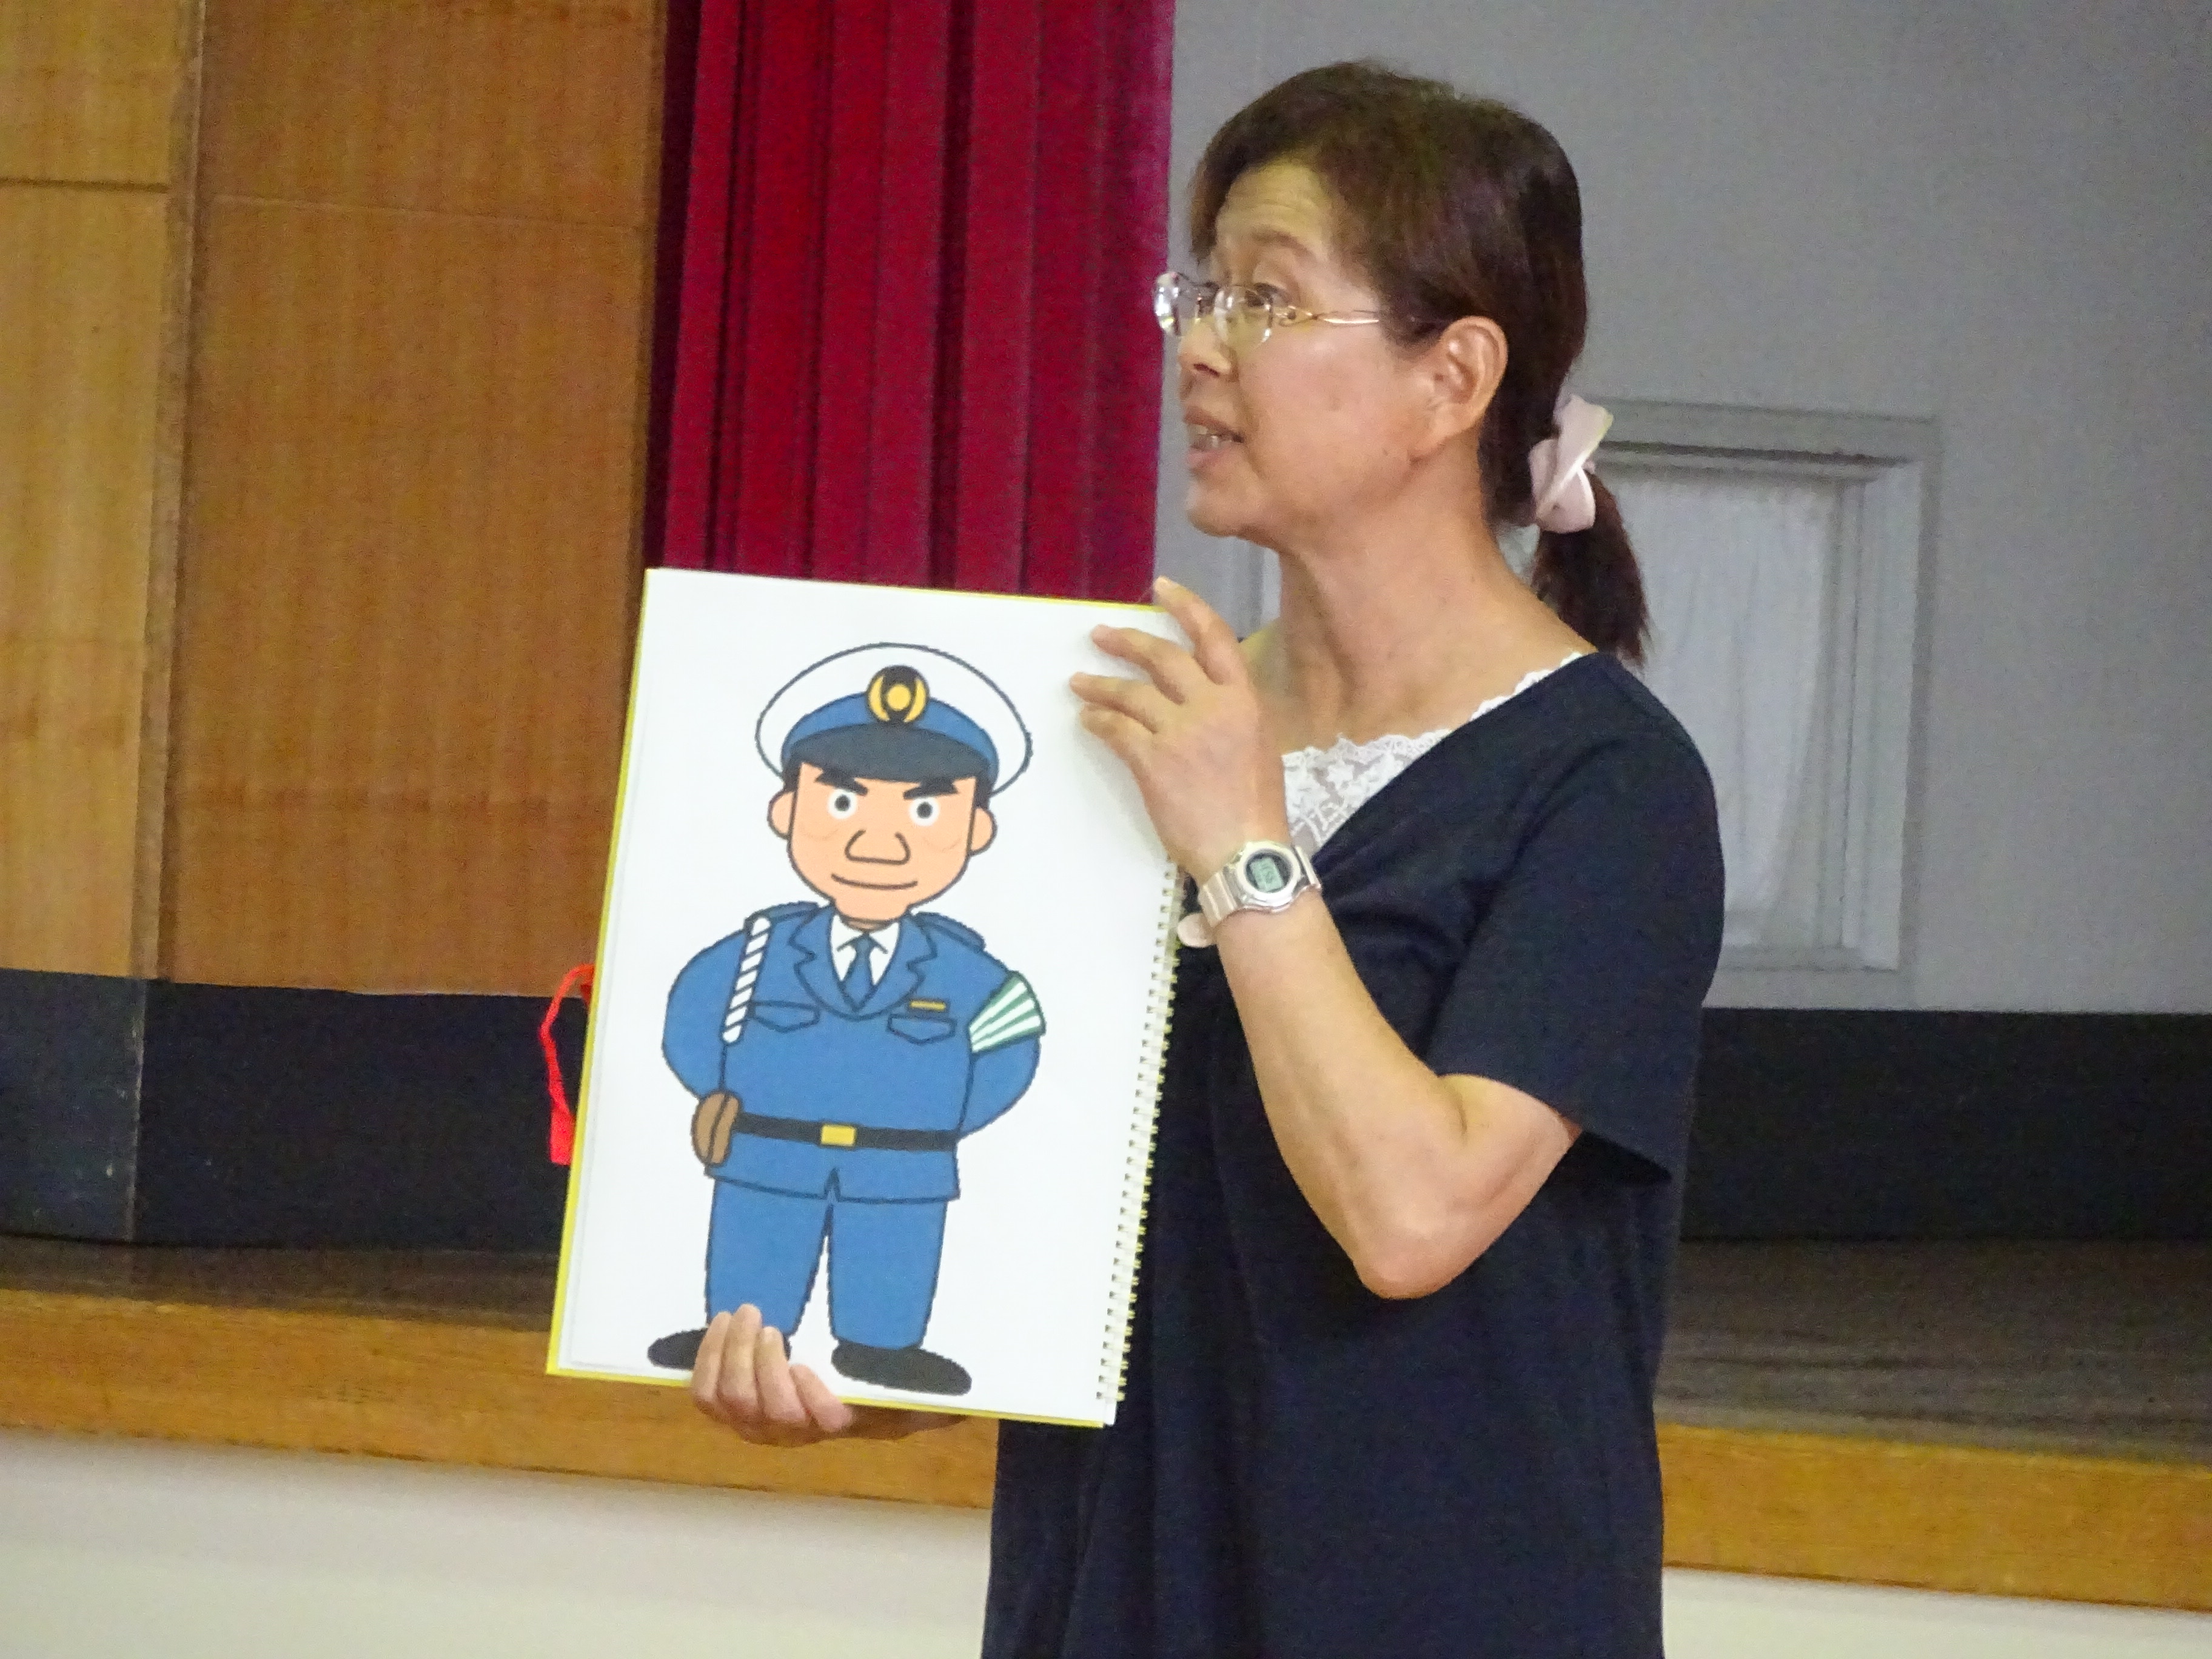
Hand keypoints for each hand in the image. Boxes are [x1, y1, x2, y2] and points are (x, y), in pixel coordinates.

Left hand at [689, 1306, 953, 1444]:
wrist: (837, 1397)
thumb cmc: (876, 1383)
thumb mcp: (909, 1385)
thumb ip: (930, 1390)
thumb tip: (960, 1395)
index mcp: (842, 1420)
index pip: (825, 1423)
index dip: (813, 1400)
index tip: (808, 1366)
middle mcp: (795, 1434)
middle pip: (767, 1409)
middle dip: (758, 1362)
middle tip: (764, 1319)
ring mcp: (757, 1426)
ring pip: (732, 1401)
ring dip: (730, 1355)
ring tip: (744, 1313)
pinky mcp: (730, 1413)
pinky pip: (705, 1395)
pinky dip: (707, 1359)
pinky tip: (721, 1324)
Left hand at [1072, 577, 1287, 876]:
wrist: (1246, 853)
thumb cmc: (1256, 808)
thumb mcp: (1258, 746)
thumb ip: (1231, 714)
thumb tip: (1201, 697)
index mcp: (1246, 699)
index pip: (1215, 637)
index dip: (1186, 607)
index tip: (1161, 588)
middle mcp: (1214, 706)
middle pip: (1164, 657)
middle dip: (1127, 641)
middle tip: (1100, 635)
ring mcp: (1182, 732)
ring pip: (1132, 693)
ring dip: (1100, 684)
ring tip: (1079, 682)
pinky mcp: (1154, 761)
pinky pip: (1117, 729)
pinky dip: (1098, 721)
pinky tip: (1087, 720)